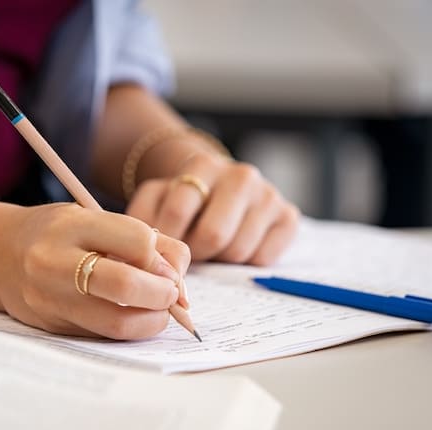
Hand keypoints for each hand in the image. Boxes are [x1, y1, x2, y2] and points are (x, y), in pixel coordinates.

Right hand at [0, 203, 190, 339]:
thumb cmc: (60, 234)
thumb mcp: (96, 219)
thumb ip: (146, 241)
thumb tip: (179, 279)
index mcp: (72, 225)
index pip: (137, 240)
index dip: (163, 259)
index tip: (169, 269)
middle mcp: (55, 261)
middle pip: (125, 285)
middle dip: (163, 295)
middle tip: (173, 296)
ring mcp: (49, 298)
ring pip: (115, 323)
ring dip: (151, 321)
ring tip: (158, 311)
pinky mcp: (51, 325)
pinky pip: (102, 335)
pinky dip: (128, 329)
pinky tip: (133, 317)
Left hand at [126, 152, 299, 264]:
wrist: (222, 189)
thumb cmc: (186, 201)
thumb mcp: (156, 198)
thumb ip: (142, 216)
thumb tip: (146, 246)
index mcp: (203, 165)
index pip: (178, 212)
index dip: (169, 239)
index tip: (167, 247)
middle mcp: (241, 175)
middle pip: (213, 235)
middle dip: (198, 253)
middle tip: (193, 253)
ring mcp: (268, 195)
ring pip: (238, 250)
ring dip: (221, 259)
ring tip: (214, 248)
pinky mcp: (289, 217)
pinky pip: (264, 257)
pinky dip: (247, 262)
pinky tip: (238, 247)